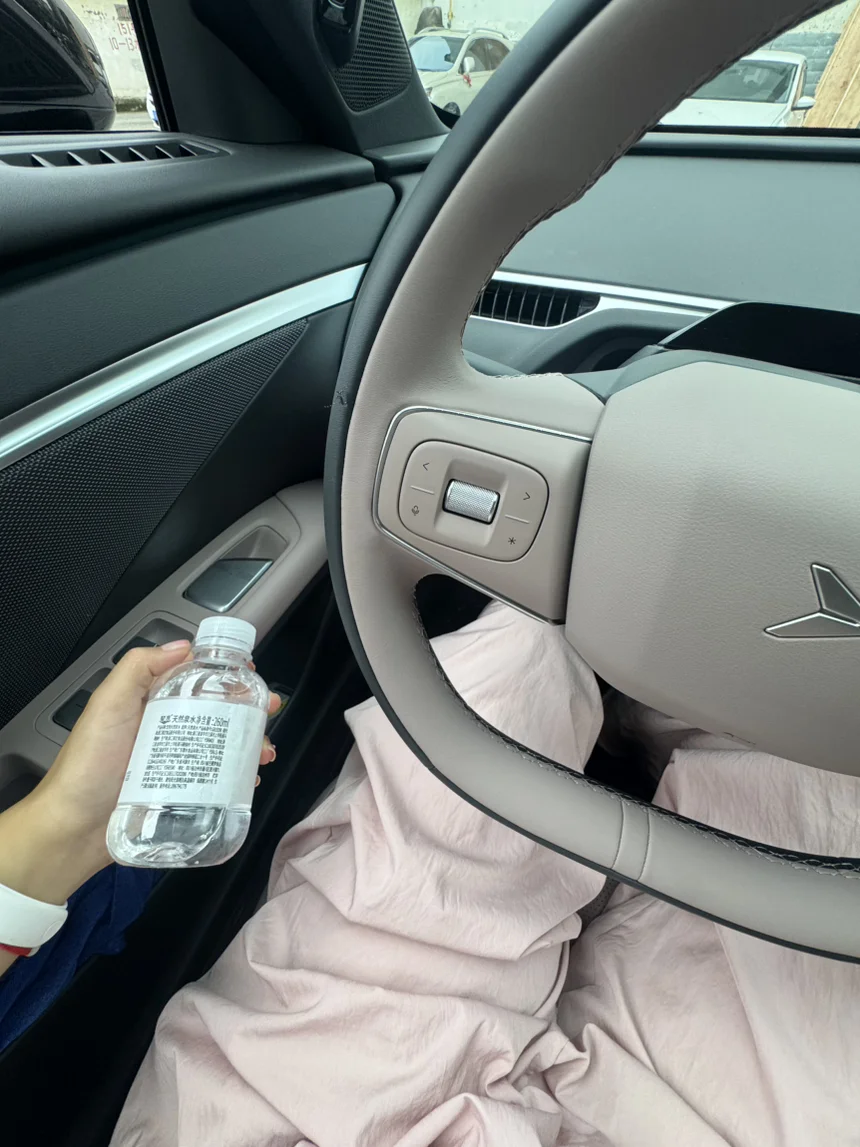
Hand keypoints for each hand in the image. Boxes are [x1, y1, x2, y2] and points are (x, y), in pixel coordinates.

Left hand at [0, 642, 280, 907]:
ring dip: (250, 745)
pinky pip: (217, 782)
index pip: (193, 679)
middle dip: (248, 709)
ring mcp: (175, 764)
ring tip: (263, 751)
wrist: (73, 828)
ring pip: (222, 747)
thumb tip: (182, 646)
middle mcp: (165, 731)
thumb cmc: (86, 766)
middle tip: (268, 710)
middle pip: (217, 712)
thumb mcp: (107, 704)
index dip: (224, 673)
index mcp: (149, 704)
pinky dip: (239, 778)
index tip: (248, 672)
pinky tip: (250, 779)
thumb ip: (138, 668)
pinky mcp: (181, 794)